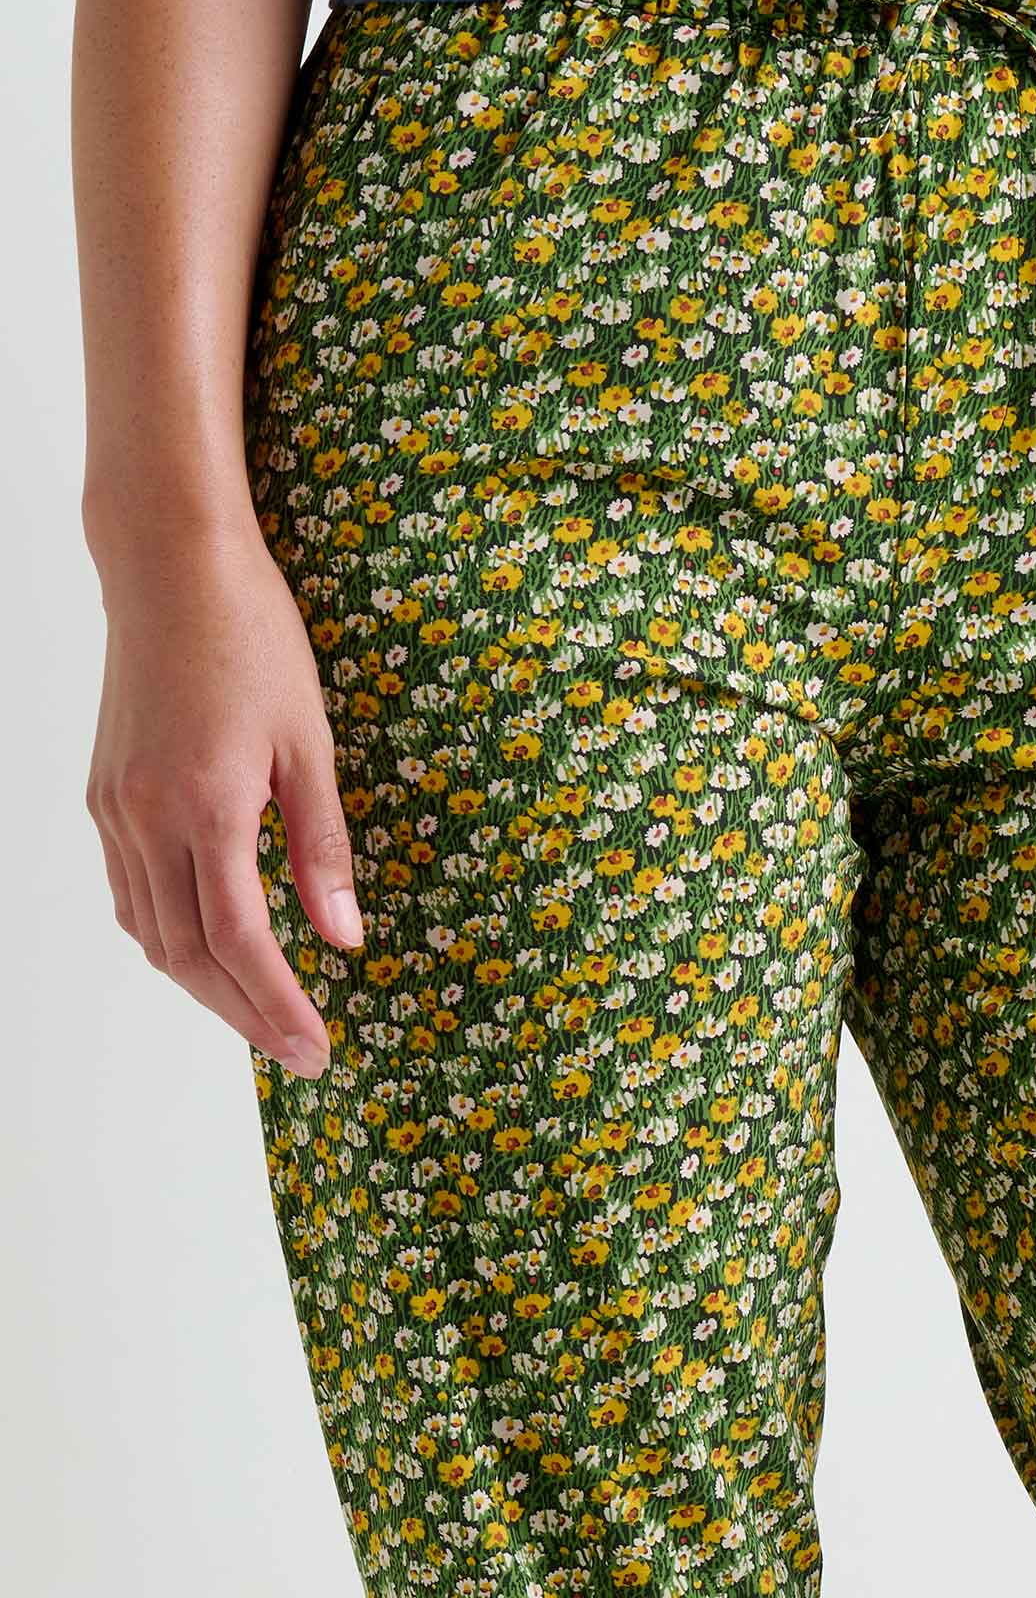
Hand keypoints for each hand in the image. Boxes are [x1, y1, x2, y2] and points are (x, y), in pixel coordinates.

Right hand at [85, 520, 360, 1079]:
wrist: (171, 571)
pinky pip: (130, 894)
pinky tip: (208, 948)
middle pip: (189, 955)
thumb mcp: (312, 740)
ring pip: (151, 932)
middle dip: (245, 1013)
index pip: (242, 941)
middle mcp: (146, 819)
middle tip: (300, 1051)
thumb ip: (324, 845)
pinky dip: (168, 936)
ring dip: (205, 984)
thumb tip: (345, 938)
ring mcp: (114, 810)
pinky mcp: (103, 796)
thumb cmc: (255, 640)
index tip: (319, 1048)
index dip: (280, 1004)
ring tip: (263, 1013)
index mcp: (206, 806)